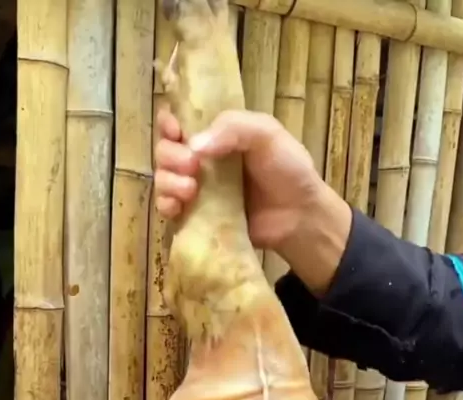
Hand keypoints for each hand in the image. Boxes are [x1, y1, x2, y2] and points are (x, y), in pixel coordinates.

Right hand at [154, 108, 350, 294]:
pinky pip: (168, 209)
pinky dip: (165, 205)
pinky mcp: (197, 217)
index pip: (178, 120)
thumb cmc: (288, 169)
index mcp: (215, 134)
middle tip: (192, 166)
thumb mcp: (267, 133)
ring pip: (162, 179)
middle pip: (164, 150)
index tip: (175, 130)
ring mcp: (197, 190)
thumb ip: (233, 128)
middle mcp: (201, 160)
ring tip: (191, 190)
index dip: (168, 123)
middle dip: (170, 156)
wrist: (300, 215)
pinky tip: (177, 207)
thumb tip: (193, 145)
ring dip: (168, 181)